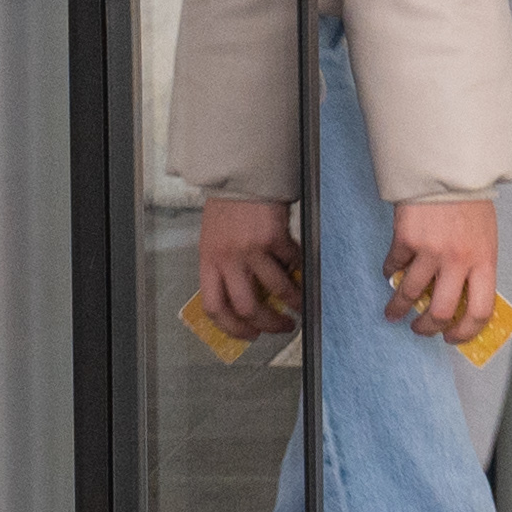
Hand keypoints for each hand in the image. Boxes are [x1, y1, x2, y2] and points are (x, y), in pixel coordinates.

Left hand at [193, 196, 302, 342]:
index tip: (248, 335)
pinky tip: (301, 270)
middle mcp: (228, 258)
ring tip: (299, 304)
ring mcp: (250, 248)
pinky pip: (292, 263)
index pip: (215, 307)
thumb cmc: (227, 208)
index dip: (232, 328)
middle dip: (268, 324)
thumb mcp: (215, 242)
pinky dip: (299, 269)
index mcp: (209, 261)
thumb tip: (246, 300)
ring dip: (292, 302)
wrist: (240, 177)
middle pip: (247, 307)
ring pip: (275, 290)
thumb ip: (225, 269)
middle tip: (281, 326)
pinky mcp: (273, 237)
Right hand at [383, 193, 507, 342]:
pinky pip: (394, 266)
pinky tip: (390, 272)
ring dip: (399, 307)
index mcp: (484, 262)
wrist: (450, 169)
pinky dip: (390, 273)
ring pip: (411, 294)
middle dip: (427, 328)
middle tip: (420, 329)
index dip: (465, 332)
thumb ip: (475, 269)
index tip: (452, 338)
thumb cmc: (471, 203)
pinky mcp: (406, 239)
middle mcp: (458, 261)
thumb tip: (458, 300)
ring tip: (393, 312)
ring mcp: (431, 251)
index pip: (480, 312)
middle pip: (442, 311)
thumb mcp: (485, 239)